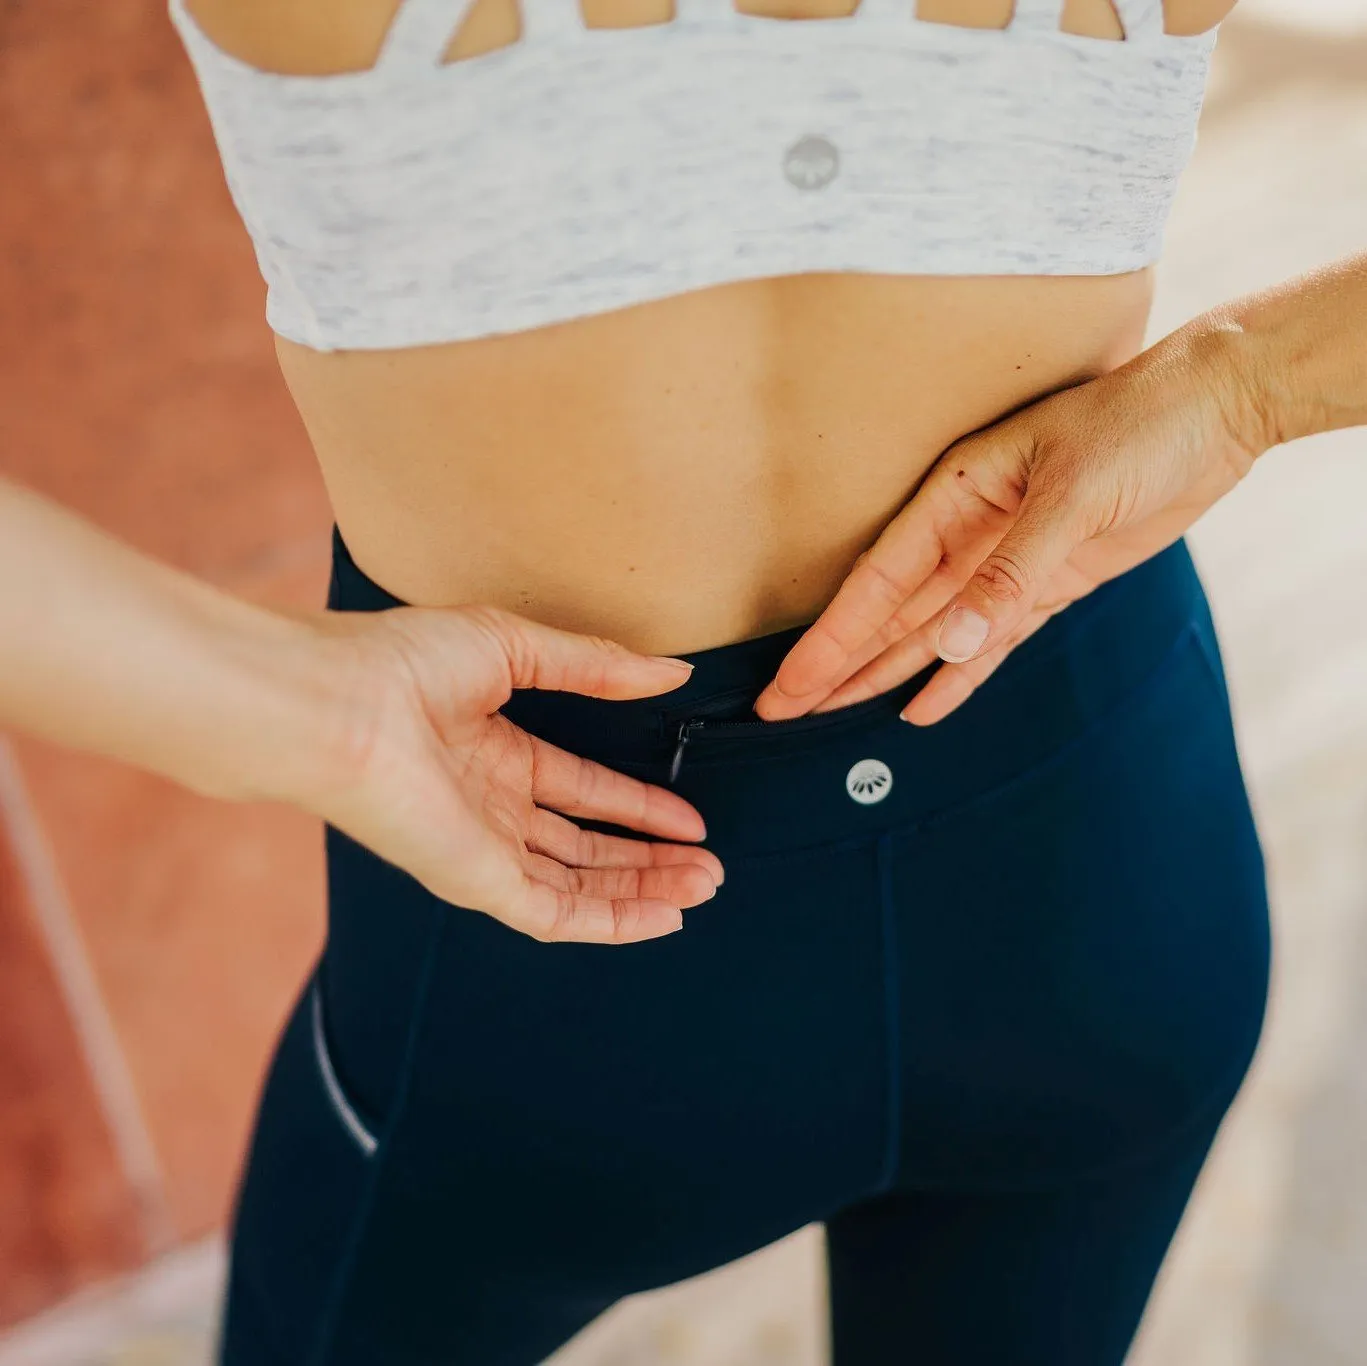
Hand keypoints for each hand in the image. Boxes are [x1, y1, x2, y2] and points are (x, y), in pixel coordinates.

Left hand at [295, 603, 722, 944]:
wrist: (339, 704)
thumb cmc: (405, 663)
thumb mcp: (515, 647)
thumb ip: (596, 666)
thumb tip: (670, 671)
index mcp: (492, 753)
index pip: (578, 790)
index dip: (636, 805)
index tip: (689, 816)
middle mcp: (489, 807)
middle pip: (585, 845)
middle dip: (649, 857)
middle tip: (709, 864)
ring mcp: (483, 848)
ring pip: (577, 883)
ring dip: (641, 888)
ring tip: (704, 885)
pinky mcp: (476, 881)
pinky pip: (554, 914)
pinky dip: (610, 921)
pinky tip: (661, 918)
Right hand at [754, 320, 1270, 726]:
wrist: (1216, 408)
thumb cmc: (1138, 425)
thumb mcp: (1072, 493)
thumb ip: (1011, 573)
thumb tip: (952, 646)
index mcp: (955, 493)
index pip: (877, 581)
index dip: (830, 638)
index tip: (790, 684)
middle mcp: (969, 532)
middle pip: (889, 615)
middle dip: (836, 664)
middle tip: (781, 711)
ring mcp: (1007, 562)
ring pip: (930, 634)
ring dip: (881, 674)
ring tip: (828, 714)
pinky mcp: (1050, 585)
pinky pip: (993, 642)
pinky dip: (959, 677)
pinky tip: (922, 707)